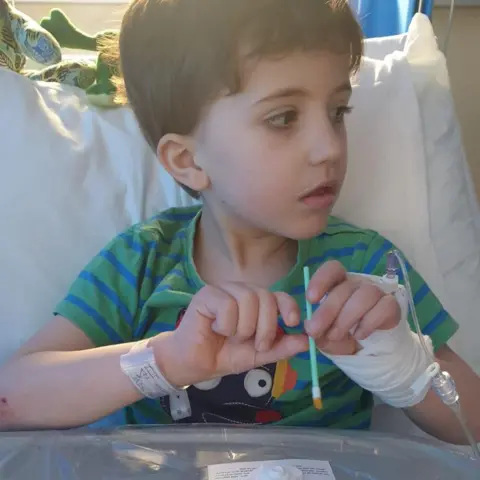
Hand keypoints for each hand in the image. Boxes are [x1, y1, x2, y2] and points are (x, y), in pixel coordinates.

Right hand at [151, 284, 308, 387]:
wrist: (194, 364)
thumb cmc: (224, 355)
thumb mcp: (258, 355)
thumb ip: (281, 347)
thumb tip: (306, 341)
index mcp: (256, 302)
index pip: (279, 295)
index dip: (289, 306)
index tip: (294, 322)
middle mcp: (242, 291)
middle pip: (265, 297)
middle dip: (266, 326)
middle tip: (256, 344)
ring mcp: (224, 290)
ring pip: (248, 299)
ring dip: (244, 327)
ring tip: (232, 337)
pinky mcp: (207, 294)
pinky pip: (228, 305)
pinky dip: (227, 325)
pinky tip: (216, 330)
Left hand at [305, 261, 400, 355]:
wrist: (368, 349)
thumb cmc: (342, 334)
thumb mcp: (324, 335)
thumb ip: (317, 330)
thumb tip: (310, 328)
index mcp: (339, 283)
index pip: (332, 269)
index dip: (321, 280)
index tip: (311, 299)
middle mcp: (357, 284)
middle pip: (345, 288)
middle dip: (328, 310)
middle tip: (315, 330)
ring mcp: (376, 292)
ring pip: (365, 295)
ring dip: (346, 318)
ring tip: (336, 335)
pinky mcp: (391, 306)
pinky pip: (384, 307)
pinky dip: (368, 323)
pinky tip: (359, 335)